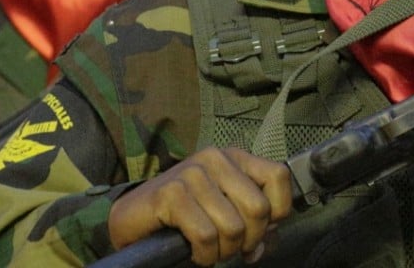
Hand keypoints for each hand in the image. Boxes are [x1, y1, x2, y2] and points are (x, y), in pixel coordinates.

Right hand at [108, 147, 291, 265]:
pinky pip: (205, 235)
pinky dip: (204, 255)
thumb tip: (265, 242)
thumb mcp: (225, 210)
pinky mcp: (171, 193)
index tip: (258, 231)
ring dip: (223, 251)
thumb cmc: (183, 216)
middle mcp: (214, 158)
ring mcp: (191, 173)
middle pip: (259, 208)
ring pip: (233, 227)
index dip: (277, 213)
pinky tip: (194, 251)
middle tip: (228, 247)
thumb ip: (253, 222)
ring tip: (209, 249)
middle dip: (248, 240)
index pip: (278, 176)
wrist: (134, 218)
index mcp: (233, 157)